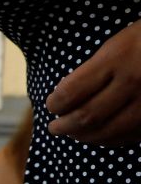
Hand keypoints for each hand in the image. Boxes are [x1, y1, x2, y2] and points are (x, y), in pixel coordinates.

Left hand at [47, 20, 140, 145]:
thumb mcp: (118, 43)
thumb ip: (94, 69)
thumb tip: (64, 97)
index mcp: (117, 58)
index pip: (71, 91)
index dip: (55, 103)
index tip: (50, 105)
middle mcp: (133, 81)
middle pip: (86, 116)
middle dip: (63, 126)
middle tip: (54, 128)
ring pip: (107, 132)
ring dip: (84, 137)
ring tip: (73, 134)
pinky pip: (130, 136)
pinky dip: (110, 140)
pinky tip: (100, 137)